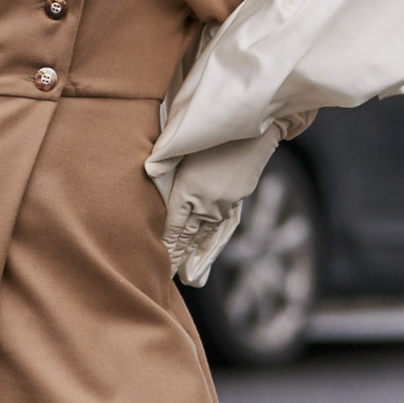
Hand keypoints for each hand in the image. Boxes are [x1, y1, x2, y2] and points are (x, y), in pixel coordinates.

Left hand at [163, 124, 283, 286]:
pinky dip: (209, 243)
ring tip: (183, 273)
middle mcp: (205, 204)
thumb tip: (148, 170)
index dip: (163, 245)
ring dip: (192, 254)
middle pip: (186, 237)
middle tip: (164, 276)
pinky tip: (203, 251)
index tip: (154, 260)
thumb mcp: (183, 144)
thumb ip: (164, 160)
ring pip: (203, 235)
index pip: (171, 227)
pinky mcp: (236, 200)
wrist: (254, 125)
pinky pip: (219, 227)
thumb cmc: (212, 129)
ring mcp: (223, 204)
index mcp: (188, 191)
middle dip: (175, 257)